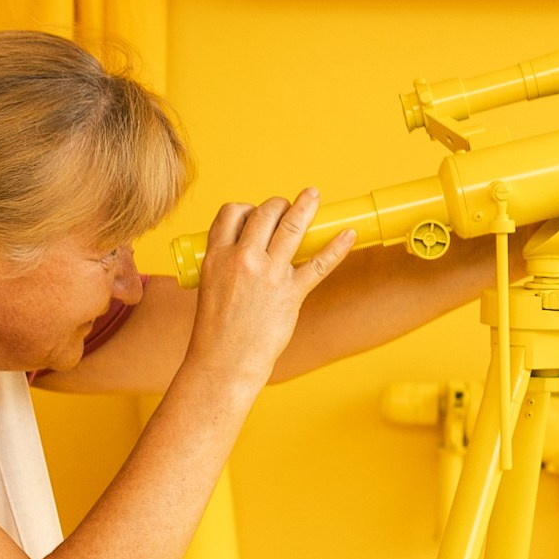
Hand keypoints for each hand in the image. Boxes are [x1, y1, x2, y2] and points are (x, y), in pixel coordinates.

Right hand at [183, 190, 356, 388]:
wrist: (224, 362)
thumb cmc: (216, 330)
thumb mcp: (210, 286)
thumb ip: (227, 264)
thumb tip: (250, 250)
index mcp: (216, 256)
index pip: (232, 212)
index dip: (247, 207)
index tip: (255, 213)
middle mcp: (243, 259)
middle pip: (265, 213)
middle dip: (278, 205)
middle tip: (286, 208)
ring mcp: (269, 275)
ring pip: (291, 227)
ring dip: (306, 207)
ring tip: (314, 196)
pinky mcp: (291, 293)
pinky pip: (319, 263)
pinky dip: (337, 246)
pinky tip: (348, 234)